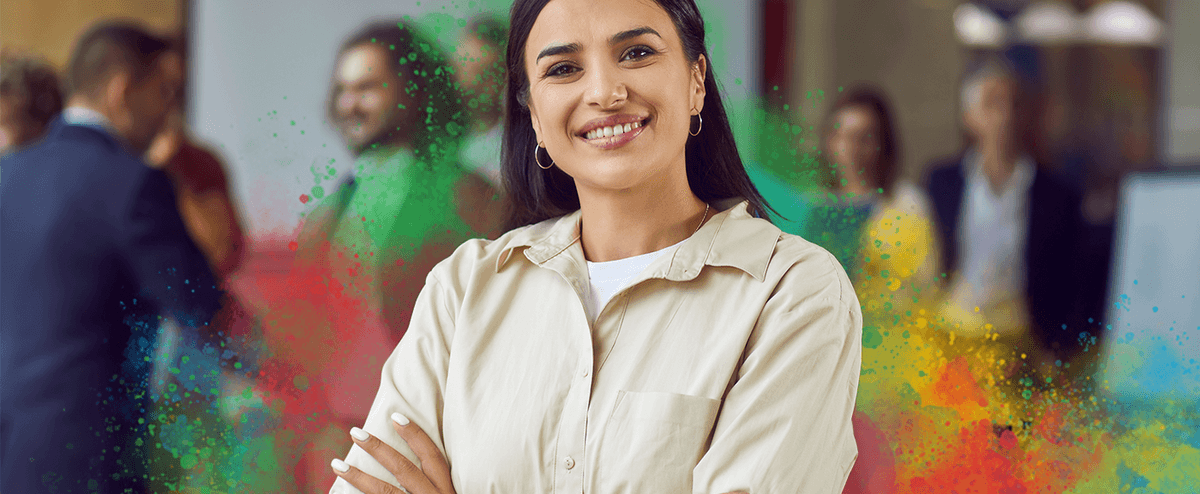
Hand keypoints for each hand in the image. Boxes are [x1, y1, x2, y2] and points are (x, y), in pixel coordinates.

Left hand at [332, 413, 454, 493]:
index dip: (415, 435)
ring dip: (358, 477)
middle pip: (404, 470)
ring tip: (337, 464)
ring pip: (384, 493)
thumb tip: (413, 472)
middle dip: (379, 449)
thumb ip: (435, 488)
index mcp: (448, 492)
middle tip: (355, 432)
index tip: (396, 416)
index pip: (432, 457)